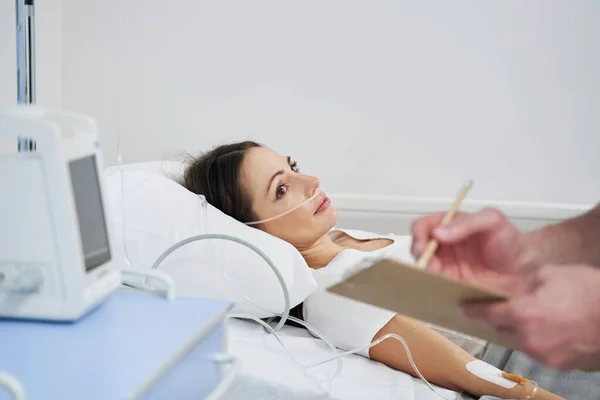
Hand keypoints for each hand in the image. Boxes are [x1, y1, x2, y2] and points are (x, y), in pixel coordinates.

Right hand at [411, 208, 535, 294]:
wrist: (527, 272)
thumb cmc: (512, 243)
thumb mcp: (493, 221)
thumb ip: (466, 223)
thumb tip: (438, 232)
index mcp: (451, 226)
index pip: (424, 225)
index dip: (419, 234)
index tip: (423, 244)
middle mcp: (445, 245)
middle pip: (419, 247)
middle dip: (420, 255)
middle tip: (431, 265)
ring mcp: (447, 265)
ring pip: (423, 267)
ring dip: (425, 272)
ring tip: (439, 277)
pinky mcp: (451, 284)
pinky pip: (433, 285)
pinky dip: (431, 286)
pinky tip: (441, 288)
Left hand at [461, 265, 599, 369]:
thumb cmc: (590, 292)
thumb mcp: (550, 275)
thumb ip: (524, 283)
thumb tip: (513, 286)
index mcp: (523, 314)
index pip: (485, 313)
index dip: (472, 309)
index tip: (464, 307)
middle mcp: (529, 338)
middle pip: (500, 328)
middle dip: (499, 318)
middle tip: (503, 307)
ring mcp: (543, 354)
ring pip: (518, 341)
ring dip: (519, 330)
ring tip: (534, 315)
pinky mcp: (558, 364)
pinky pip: (537, 351)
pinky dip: (538, 340)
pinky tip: (550, 328)